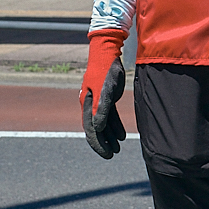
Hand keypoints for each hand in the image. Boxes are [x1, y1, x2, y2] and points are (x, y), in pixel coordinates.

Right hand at [80, 29, 128, 158]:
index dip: (98, 144)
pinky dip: (115, 125)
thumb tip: (98, 129)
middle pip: (96, 129)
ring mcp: (98, 102)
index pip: (91, 130)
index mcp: (87, 105)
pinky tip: (121, 135)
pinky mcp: (107, 98)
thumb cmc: (105, 71)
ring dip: (110, 136)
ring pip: (103, 124)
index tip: (107, 155)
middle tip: (112, 155)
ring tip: (118, 148)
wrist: (108, 53)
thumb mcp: (105, 90)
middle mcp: (90, 105)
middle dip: (103, 143)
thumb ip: (101, 109)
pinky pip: (110, 116)